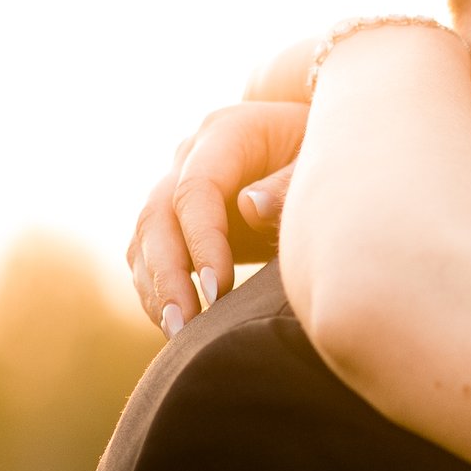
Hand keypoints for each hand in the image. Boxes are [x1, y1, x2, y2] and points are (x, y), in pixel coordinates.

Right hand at [128, 102, 309, 335]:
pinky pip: (150, 255)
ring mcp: (178, 185)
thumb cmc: (324, 153)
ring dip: (156, 290)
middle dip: (167, 275)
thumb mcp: (321, 157)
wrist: (315, 150)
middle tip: (184, 327)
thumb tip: (250, 207)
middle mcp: (191, 156)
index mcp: (226, 133)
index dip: (202, 240)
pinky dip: (157, 290)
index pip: (195, 189)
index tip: (219, 289)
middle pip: (157, 216)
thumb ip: (290, 181)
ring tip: (177, 337)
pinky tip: (176, 327)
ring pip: (146, 239)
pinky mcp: (178, 219)